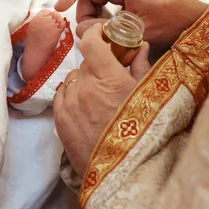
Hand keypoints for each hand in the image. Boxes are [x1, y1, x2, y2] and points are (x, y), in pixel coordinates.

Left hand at [53, 24, 150, 175]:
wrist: (126, 173)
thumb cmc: (144, 134)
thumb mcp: (149, 97)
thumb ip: (141, 67)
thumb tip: (139, 45)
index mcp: (109, 79)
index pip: (91, 43)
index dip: (95, 34)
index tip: (101, 35)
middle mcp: (85, 88)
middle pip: (85, 64)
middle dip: (97, 66)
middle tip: (110, 77)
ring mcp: (69, 105)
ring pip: (72, 79)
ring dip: (84, 82)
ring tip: (99, 98)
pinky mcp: (60, 121)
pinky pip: (61, 95)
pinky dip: (71, 95)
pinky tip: (84, 105)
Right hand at [55, 0, 207, 53]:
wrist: (198, 24)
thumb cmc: (172, 25)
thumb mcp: (134, 31)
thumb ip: (103, 30)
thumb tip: (81, 30)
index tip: (59, 9)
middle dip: (86, 12)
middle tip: (92, 33)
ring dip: (96, 17)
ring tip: (107, 34)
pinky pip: (110, 3)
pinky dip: (106, 17)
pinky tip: (115, 31)